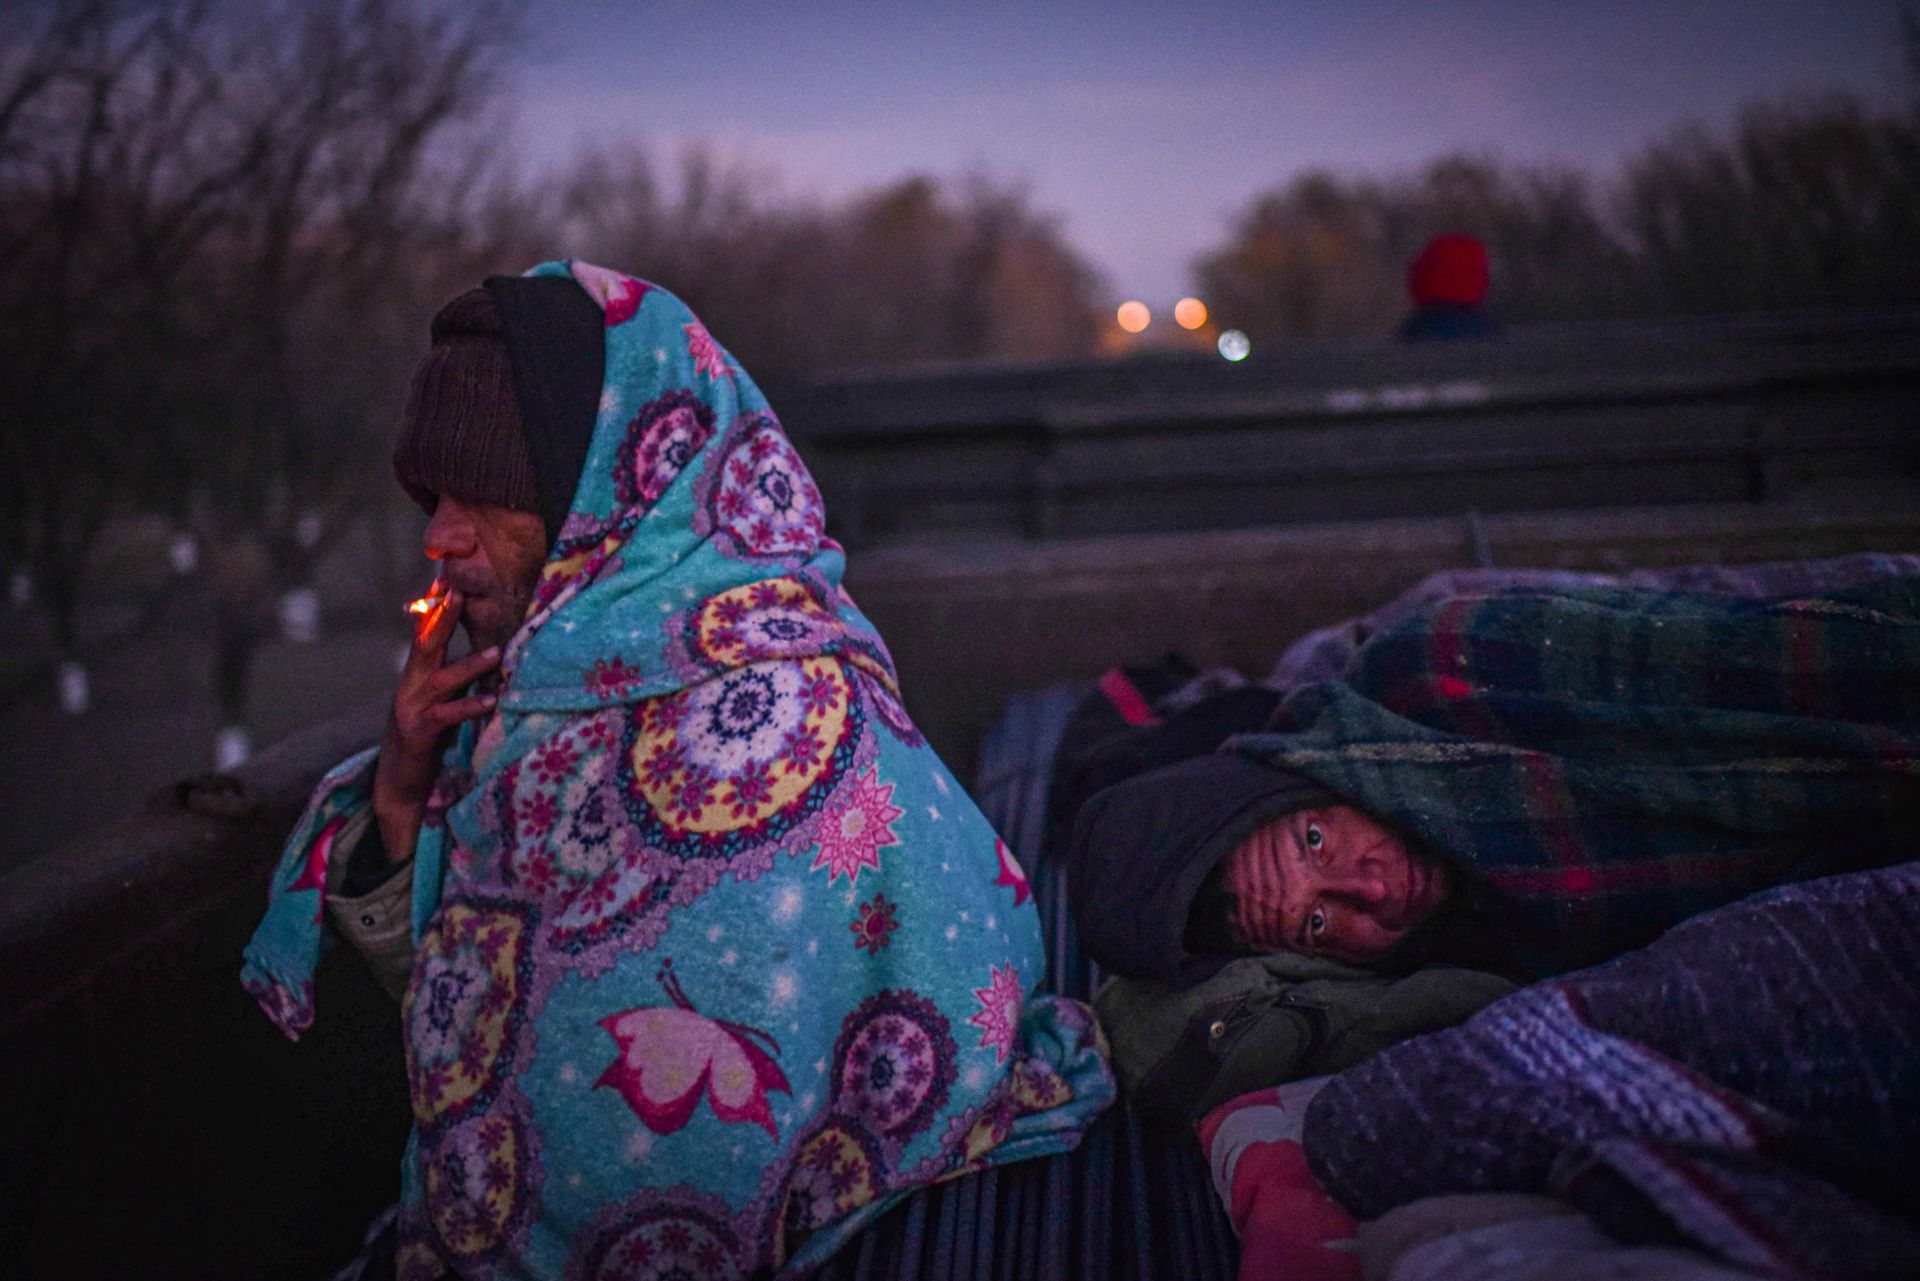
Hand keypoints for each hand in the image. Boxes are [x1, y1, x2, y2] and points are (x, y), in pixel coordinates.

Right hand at [372, 588, 499, 863]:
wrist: (399, 780)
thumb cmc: (427, 736)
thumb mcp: (439, 698)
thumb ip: (453, 676)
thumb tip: (483, 650)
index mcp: (416, 674)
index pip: (426, 632)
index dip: (436, 606)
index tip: (448, 577)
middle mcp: (410, 684)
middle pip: (426, 643)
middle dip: (443, 615)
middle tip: (460, 589)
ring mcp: (412, 707)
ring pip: (442, 678)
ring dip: (470, 664)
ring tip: (497, 653)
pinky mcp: (419, 731)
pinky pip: (447, 715)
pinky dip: (470, 706)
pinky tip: (491, 701)